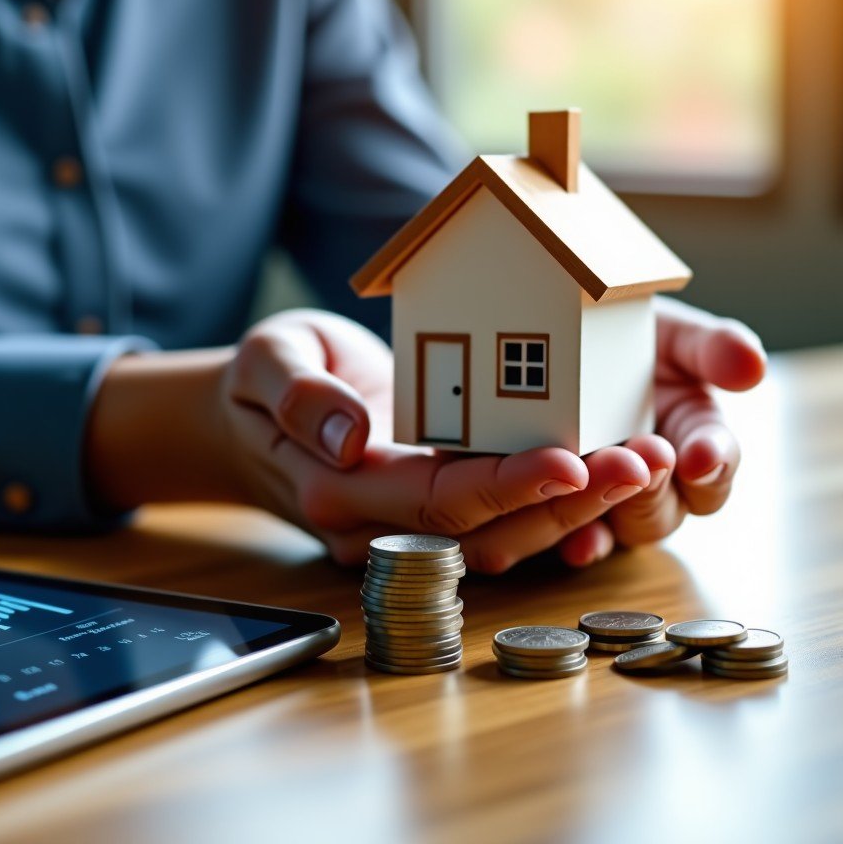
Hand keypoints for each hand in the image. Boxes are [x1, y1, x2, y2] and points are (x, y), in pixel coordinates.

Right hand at [224, 309, 667, 570]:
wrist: (246, 417)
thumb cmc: (256, 382)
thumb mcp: (266, 361)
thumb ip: (299, 395)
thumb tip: (351, 434)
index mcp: (339, 489)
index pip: (436, 498)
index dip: (508, 485)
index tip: (575, 460)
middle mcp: (380, 522)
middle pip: (488, 528)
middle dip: (571, 500)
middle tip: (647, 459)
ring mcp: (408, 522)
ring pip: (505, 534)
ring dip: (581, 507)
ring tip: (648, 462)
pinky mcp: (430, 506)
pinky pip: (501, 518)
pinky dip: (559, 502)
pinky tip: (610, 470)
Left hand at [556, 297, 765, 566]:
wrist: (559, 339)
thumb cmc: (627, 340)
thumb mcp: (669, 336)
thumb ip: (711, 348)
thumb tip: (752, 365)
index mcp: (694, 443)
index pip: (715, 471)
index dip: (713, 464)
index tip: (700, 454)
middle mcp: (657, 486)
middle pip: (664, 513)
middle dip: (650, 487)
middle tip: (637, 455)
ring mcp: (610, 504)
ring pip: (620, 529)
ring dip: (607, 507)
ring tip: (587, 474)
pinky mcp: (563, 510)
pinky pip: (575, 540)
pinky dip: (580, 543)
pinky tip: (574, 541)